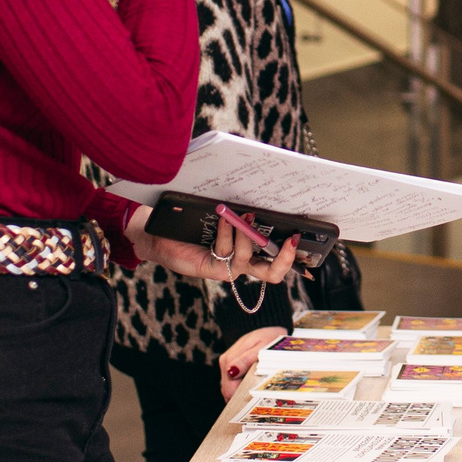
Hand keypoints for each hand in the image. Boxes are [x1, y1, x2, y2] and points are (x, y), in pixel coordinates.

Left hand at [124, 204, 298, 286]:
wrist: (158, 233)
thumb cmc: (192, 221)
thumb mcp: (222, 213)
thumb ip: (243, 208)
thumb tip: (264, 189)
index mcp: (251, 251)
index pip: (279, 256)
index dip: (295, 252)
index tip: (303, 232)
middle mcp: (243, 263)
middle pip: (274, 273)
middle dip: (287, 257)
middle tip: (294, 239)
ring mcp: (229, 268)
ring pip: (251, 259)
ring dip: (249, 234)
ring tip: (245, 214)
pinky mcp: (214, 269)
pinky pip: (228, 252)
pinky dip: (229, 232)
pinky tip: (224, 216)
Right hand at [219, 326, 287, 398]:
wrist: (266, 324)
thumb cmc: (267, 336)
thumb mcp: (260, 347)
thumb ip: (245, 360)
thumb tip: (232, 372)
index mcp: (229, 360)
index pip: (228, 389)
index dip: (239, 398)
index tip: (252, 404)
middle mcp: (225, 362)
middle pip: (227, 389)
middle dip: (240, 397)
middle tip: (256, 402)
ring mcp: (228, 363)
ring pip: (230, 386)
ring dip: (241, 391)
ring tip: (256, 393)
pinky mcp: (232, 363)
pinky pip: (233, 380)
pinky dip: (241, 385)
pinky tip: (253, 385)